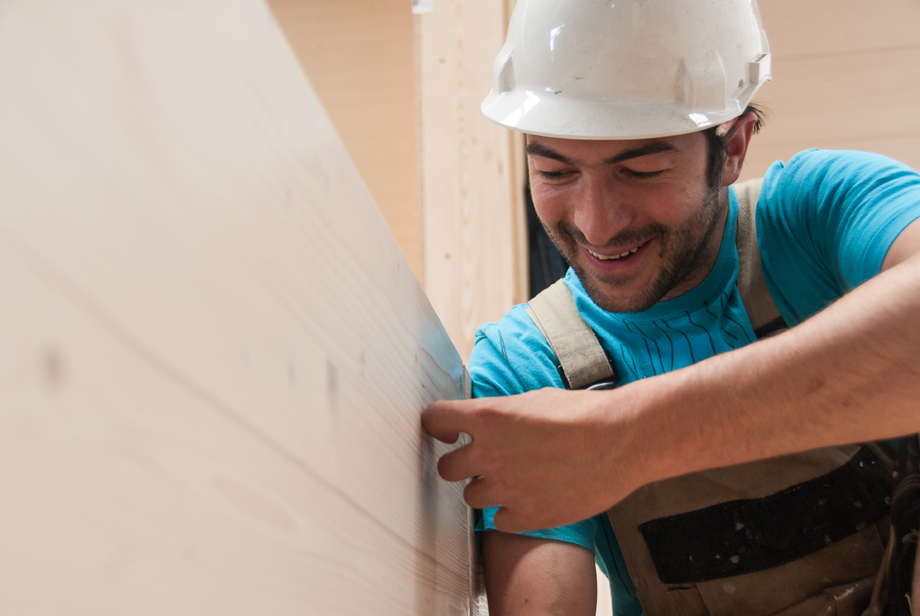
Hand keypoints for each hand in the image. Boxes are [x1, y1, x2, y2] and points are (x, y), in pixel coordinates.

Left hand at [422, 387, 650, 531]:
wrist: (620, 441)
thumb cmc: (583, 414)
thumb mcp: (533, 399)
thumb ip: (501, 415)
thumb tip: (487, 422)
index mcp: (488, 418)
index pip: (435, 418)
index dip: (438, 424)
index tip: (446, 430)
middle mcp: (489, 454)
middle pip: (446, 468)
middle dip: (460, 464)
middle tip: (482, 460)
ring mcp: (505, 489)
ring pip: (472, 497)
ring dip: (487, 489)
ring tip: (516, 479)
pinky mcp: (525, 516)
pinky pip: (499, 520)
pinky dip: (511, 512)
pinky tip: (532, 498)